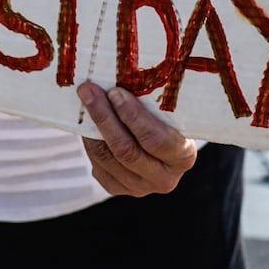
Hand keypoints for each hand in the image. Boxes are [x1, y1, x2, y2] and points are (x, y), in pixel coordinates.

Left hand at [77, 83, 196, 196]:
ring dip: (92, 127)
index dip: (132, 116)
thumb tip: (120, 79)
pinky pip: (98, 166)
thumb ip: (154, 103)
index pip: (155, 139)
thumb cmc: (169, 118)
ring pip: (107, 158)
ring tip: (85, 100)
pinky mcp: (118, 189)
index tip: (115, 92)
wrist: (164, 145)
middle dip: (105, 117)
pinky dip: (90, 141)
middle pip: (126, 150)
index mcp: (183, 157)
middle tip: (90, 91)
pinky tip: (88, 122)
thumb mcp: (171, 111)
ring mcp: (139, 188)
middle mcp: (163, 179)